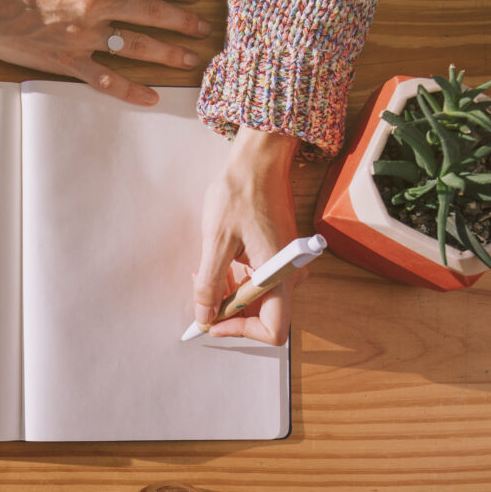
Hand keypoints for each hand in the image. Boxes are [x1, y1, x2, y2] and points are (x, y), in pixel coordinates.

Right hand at [0, 0, 209, 104]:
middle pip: (153, 12)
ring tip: (191, 60)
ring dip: (169, 53)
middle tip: (204, 29)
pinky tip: (151, 98)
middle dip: (184, 21)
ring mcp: (83, 34)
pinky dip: (132, 91)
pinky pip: (107, 80)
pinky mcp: (66, 61)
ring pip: (138, 45)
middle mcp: (96, 1)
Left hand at [193, 127, 302, 345]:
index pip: (272, 329)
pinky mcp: (278, 257)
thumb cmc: (239, 193)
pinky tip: (217, 265)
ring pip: (258, 299)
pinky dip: (235, 282)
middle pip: (263, 315)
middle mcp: (290, 275)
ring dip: (229, 296)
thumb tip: (205, 318)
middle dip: (229, 312)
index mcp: (280, 275)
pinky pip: (258, 282)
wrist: (258, 160)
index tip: (213, 322)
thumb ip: (209, 284)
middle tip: (200, 297)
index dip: (241, 331)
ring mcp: (285, 266)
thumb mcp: (216, 241)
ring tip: (203, 275)